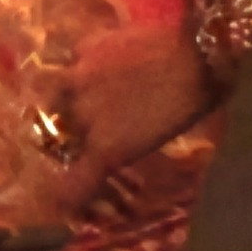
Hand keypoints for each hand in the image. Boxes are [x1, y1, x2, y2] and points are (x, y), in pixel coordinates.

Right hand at [41, 16, 215, 211]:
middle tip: (84, 132)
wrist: (199, 54)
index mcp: (105, 151)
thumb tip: (110, 149)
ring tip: (83, 94)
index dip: (69, 199)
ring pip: (53, 95)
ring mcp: (79, 79)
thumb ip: (120, 148)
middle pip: (58, 138)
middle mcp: (82, 118)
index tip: (70, 203)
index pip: (71, 189)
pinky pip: (72, 61)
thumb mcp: (154, 139)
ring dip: (63, 100)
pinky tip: (98, 64)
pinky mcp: (86, 47)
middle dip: (69, 139)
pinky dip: (82, 67)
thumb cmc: (189, 105)